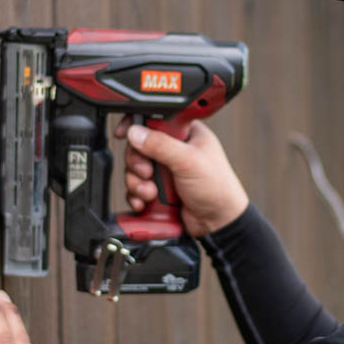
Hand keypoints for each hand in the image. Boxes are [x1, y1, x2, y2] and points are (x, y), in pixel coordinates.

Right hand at [113, 119, 249, 236]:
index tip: (124, 132)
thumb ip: (161, 145)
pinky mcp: (158, 189)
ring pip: (135, 169)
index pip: (156, 120)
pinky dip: (137, 196)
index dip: (138, 124)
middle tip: (148, 173)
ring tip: (151, 193)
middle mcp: (173, 150)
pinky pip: (136, 188)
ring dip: (137, 183)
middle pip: (139, 147)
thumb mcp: (189, 161)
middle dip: (138, 163)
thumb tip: (136, 132)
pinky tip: (145, 202)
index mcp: (186, 134)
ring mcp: (165, 171)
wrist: (218, 223)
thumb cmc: (217, 188)